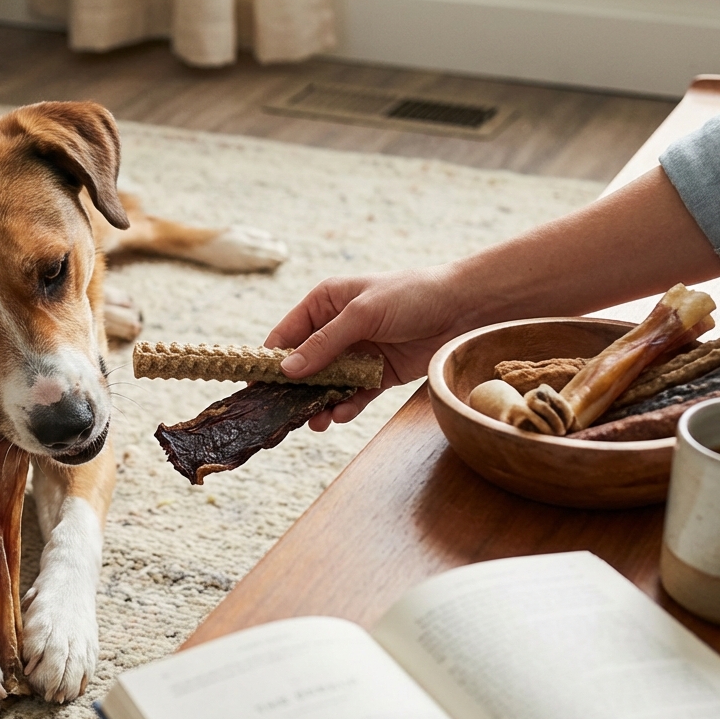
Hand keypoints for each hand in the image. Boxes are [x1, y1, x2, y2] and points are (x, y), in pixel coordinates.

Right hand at [264, 266, 464, 429]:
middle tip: (281, 414)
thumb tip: (288, 370)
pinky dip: (346, 406)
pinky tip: (340, 415)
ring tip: (315, 422)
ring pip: (328, 384)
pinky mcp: (378, 374)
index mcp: (325, 303)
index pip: (286, 334)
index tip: (255, 386)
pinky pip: (354, 394)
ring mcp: (357, 353)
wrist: (464, 308)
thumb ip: (324, 343)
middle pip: (304, 364)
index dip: (270, 360)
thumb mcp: (362, 314)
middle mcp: (336, 329)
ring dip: (319, 403)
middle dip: (294, 389)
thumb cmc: (411, 296)